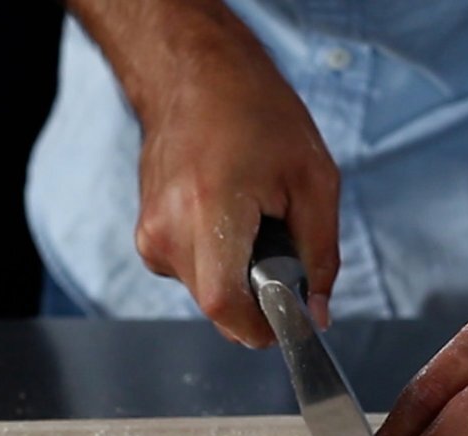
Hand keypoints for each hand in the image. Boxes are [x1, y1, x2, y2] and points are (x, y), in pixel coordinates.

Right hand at [68, 0, 338, 346]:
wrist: (194, 76)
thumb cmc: (255, 113)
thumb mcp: (314, 180)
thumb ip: (321, 255)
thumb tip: (318, 312)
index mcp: (209, 209)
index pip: (224, 305)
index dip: (259, 327)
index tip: (285, 321)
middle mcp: (168, 229)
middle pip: (218, 306)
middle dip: (256, 296)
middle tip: (278, 249)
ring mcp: (150, 236)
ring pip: (205, 294)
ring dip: (237, 276)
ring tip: (250, 222)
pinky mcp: (146, 239)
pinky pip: (192, 275)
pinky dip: (218, 261)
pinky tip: (227, 219)